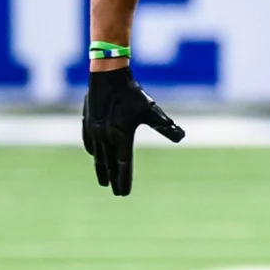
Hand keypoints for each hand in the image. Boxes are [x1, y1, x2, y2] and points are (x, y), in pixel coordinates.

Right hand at [81, 65, 184, 195]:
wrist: (107, 76)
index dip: (124, 179)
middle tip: (117, 193)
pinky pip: (90, 144)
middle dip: (114, 180)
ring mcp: (94, 131)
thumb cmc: (131, 92)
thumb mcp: (151, 110)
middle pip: (109, 164)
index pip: (123, 164)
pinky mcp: (87, 123)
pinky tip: (94, 156)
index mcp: (120, 136)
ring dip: (101, 169)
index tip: (124, 193)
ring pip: (98, 156)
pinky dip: (94, 153)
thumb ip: (165, 125)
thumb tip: (182, 136)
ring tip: (104, 181)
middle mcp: (105, 137)